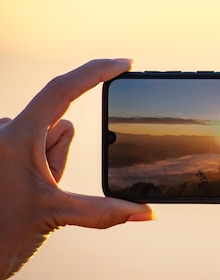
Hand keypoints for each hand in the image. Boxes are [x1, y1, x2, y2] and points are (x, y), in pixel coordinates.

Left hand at [0, 59, 154, 279]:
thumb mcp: (56, 215)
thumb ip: (106, 212)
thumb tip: (145, 213)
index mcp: (16, 137)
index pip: (62, 90)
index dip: (96, 72)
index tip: (124, 64)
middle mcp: (5, 131)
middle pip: (60, 127)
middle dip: (61, 156)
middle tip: (44, 188)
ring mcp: (2, 140)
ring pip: (48, 138)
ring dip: (50, 163)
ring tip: (28, 192)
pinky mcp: (1, 148)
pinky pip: (36, 145)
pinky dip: (40, 165)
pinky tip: (22, 188)